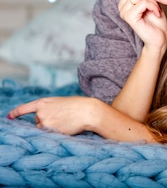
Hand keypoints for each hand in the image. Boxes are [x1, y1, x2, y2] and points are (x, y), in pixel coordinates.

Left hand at [8, 96, 156, 142]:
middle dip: (46, 120)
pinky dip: (56, 132)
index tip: (9, 116)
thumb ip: (49, 109)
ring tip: (66, 121)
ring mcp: (45, 123)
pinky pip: (50, 134)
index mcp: (43, 102)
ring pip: (44, 128)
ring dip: (51, 126)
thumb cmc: (77, 105)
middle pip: (38, 120)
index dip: (16, 113)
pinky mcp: (51, 132)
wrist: (88, 111)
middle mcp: (41, 113)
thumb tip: (42, 121)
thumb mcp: (60, 102)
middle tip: (62, 116)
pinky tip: (66, 126)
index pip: (24, 108)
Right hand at [118, 0, 166, 55]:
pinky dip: (153, 6)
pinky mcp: (129, 17)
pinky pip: (142, 3)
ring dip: (152, 0)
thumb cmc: (156, 19)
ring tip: (155, 9)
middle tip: (154, 3)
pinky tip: (156, 13)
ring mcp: (124, 11)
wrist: (159, 37)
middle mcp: (122, 4)